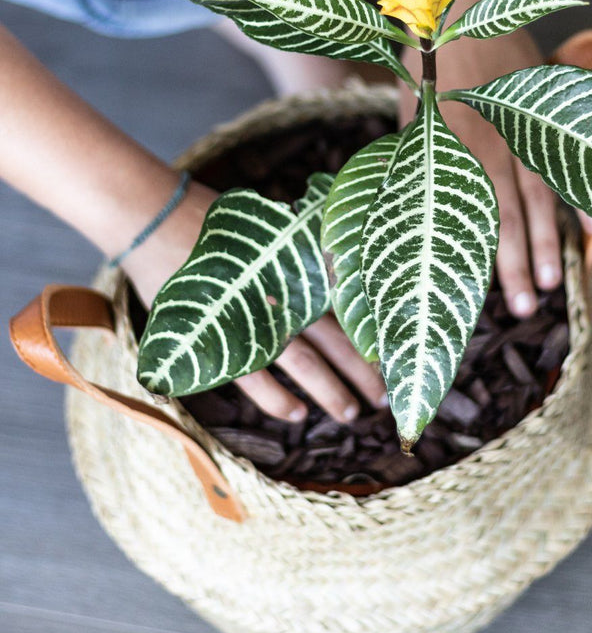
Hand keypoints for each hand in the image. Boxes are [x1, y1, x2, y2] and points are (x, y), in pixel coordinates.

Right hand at [125, 180, 385, 422]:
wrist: (156, 219)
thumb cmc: (216, 222)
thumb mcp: (268, 227)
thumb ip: (303, 247)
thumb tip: (344, 262)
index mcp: (298, 263)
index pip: (347, 302)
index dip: (371, 330)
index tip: (394, 353)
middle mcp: (283, 292)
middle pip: (334, 337)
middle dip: (361, 370)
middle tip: (383, 398)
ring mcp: (253, 315)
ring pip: (303, 361)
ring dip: (329, 390)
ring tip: (350, 414)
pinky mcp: (220, 334)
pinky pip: (253, 376)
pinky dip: (276, 398)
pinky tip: (296, 414)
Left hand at [400, 29, 591, 317]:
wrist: (461, 5)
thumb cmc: (425, 67)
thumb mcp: (410, 117)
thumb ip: (417, 162)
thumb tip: (405, 210)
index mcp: (455, 150)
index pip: (473, 217)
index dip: (481, 259)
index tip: (485, 297)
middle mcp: (493, 147)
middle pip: (510, 217)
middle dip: (517, 265)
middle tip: (524, 308)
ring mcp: (525, 131)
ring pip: (543, 197)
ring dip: (550, 241)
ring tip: (555, 282)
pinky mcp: (547, 115)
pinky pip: (568, 162)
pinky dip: (582, 194)